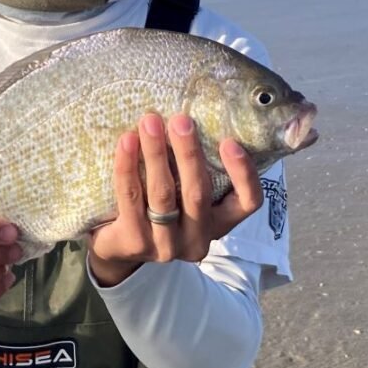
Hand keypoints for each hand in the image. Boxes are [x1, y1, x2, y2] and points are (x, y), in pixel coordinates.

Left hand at [88, 113, 263, 286]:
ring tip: (149, 122)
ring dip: (156, 153)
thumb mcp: (185, 197)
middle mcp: (197, 240)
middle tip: (180, 120)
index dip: (243, 173)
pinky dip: (127, 166)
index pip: (248, 202)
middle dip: (189, 153)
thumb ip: (195, 171)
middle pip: (198, 193)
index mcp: (218, 224)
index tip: (230, 141)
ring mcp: (165, 245)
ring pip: (163, 194)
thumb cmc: (158, 211)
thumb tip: (195, 119)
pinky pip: (130, 197)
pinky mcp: (135, 243)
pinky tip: (126, 142)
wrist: (119, 249)